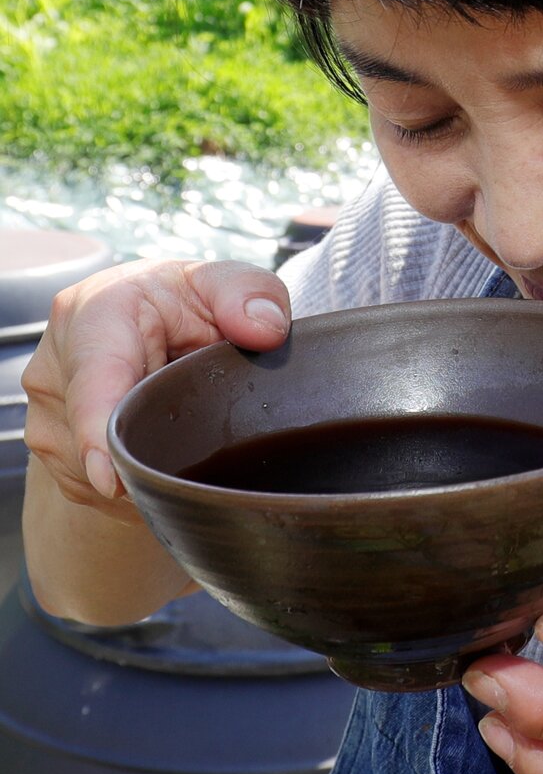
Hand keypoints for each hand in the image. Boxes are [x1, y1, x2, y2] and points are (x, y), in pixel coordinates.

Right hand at [21, 258, 292, 515]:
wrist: (147, 333)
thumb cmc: (183, 305)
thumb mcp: (222, 285)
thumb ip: (249, 292)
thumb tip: (264, 329)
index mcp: (92, 314)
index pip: (92, 381)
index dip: (97, 434)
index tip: (110, 480)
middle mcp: (55, 368)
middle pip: (99, 440)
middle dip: (155, 450)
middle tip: (202, 433)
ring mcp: (47, 418)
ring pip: (97, 473)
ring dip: (147, 465)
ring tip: (180, 423)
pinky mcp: (56, 456)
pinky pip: (96, 488)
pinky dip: (135, 481)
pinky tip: (159, 445)